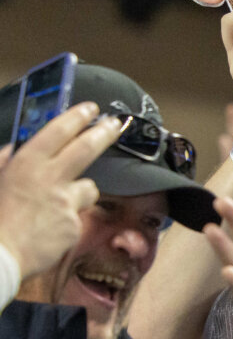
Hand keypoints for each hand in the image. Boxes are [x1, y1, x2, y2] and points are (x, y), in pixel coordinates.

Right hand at [0, 102, 117, 280]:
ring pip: (87, 188)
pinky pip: (78, 216)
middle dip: (103, 133)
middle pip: (86, 149)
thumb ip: (8, 161)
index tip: (90, 109)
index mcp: (25, 163)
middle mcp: (48, 178)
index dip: (77, 117)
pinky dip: (67, 220)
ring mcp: (64, 202)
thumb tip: (17, 148)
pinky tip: (48, 229)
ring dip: (78, 193)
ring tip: (55, 206)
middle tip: (115, 124)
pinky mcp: (74, 224)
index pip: (57, 131)